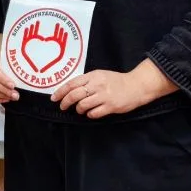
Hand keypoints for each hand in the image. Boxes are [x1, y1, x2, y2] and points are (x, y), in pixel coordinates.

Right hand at [0, 54, 18, 104]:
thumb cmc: (3, 61)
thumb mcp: (7, 59)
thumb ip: (13, 65)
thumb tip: (26, 73)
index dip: (3, 79)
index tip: (13, 86)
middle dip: (5, 90)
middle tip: (16, 95)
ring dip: (1, 96)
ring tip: (12, 98)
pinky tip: (5, 99)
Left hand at [52, 60, 177, 118]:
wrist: (136, 86)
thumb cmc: (116, 81)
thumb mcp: (100, 75)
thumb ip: (87, 81)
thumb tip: (70, 90)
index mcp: (93, 76)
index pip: (72, 84)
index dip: (61, 92)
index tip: (54, 98)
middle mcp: (97, 85)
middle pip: (74, 95)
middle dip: (65, 102)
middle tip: (63, 107)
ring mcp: (104, 96)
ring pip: (82, 105)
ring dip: (78, 109)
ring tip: (80, 109)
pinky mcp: (111, 106)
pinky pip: (93, 113)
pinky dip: (89, 114)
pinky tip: (91, 113)